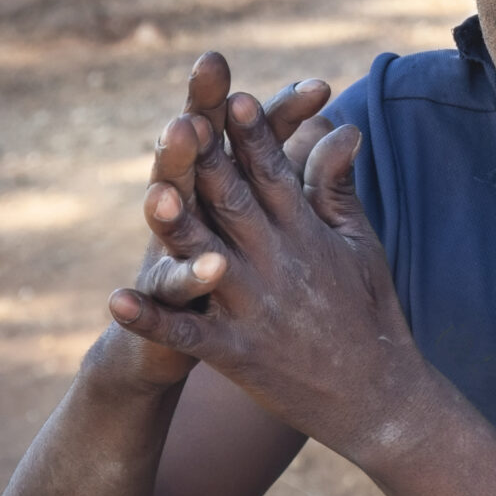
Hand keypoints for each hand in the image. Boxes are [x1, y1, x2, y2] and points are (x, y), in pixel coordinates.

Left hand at [108, 87, 440, 461]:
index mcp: (306, 232)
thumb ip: (338, 187)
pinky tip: (116, 301)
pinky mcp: (236, 354)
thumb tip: (341, 127)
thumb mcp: (360, 244)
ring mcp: (254, 308)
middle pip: (233, 203)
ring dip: (177, 228)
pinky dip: (152, 319)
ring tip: (150, 195)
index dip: (253, 136)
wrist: (378, 398)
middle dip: (207, 162)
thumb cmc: (371, 314)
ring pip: (206, 259)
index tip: (234, 98)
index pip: (274, 173)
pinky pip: (186, 334)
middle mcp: (278, 263)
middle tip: (182, 120)